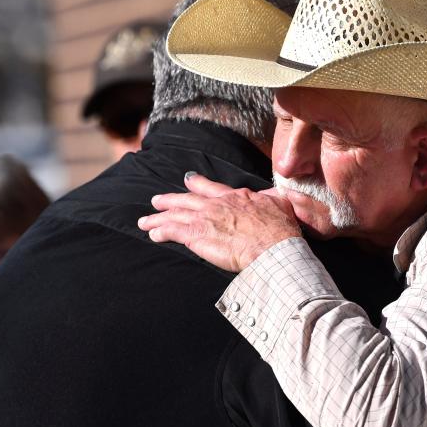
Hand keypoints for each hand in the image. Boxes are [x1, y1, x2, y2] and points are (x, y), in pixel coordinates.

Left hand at [137, 173, 301, 271]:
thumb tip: (279, 196)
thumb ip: (274, 200)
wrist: (273, 247)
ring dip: (158, 218)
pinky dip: (161, 232)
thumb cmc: (281, 231)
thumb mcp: (281, 206)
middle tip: (156, 200)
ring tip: (145, 221)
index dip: (197, 183)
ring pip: (175, 215)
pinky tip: (153, 234)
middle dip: (170, 200)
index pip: (211, 187)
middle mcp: (217, 205)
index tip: (187, 179)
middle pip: (187, 200)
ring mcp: (205, 219)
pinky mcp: (197, 236)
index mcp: (236, 197)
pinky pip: (173, 232)